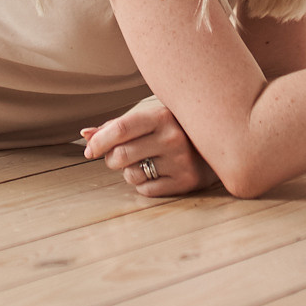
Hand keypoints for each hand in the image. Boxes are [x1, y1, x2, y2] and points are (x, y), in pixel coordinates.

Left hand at [82, 101, 212, 196]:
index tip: (89, 151)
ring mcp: (181, 161)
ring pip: (130, 176)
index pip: (119, 129)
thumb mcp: (149, 116)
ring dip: (128, 172)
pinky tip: (159, 172)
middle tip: (120, 155)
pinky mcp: (186, 182)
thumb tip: (84, 135)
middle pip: (119, 156)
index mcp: (161, 115)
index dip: (98, 142)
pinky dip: (144, 184)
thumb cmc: (174, 125)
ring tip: (144, 161)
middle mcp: (173, 138)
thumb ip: (116, 125)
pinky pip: (146, 190)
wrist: (221, 139)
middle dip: (112, 158)